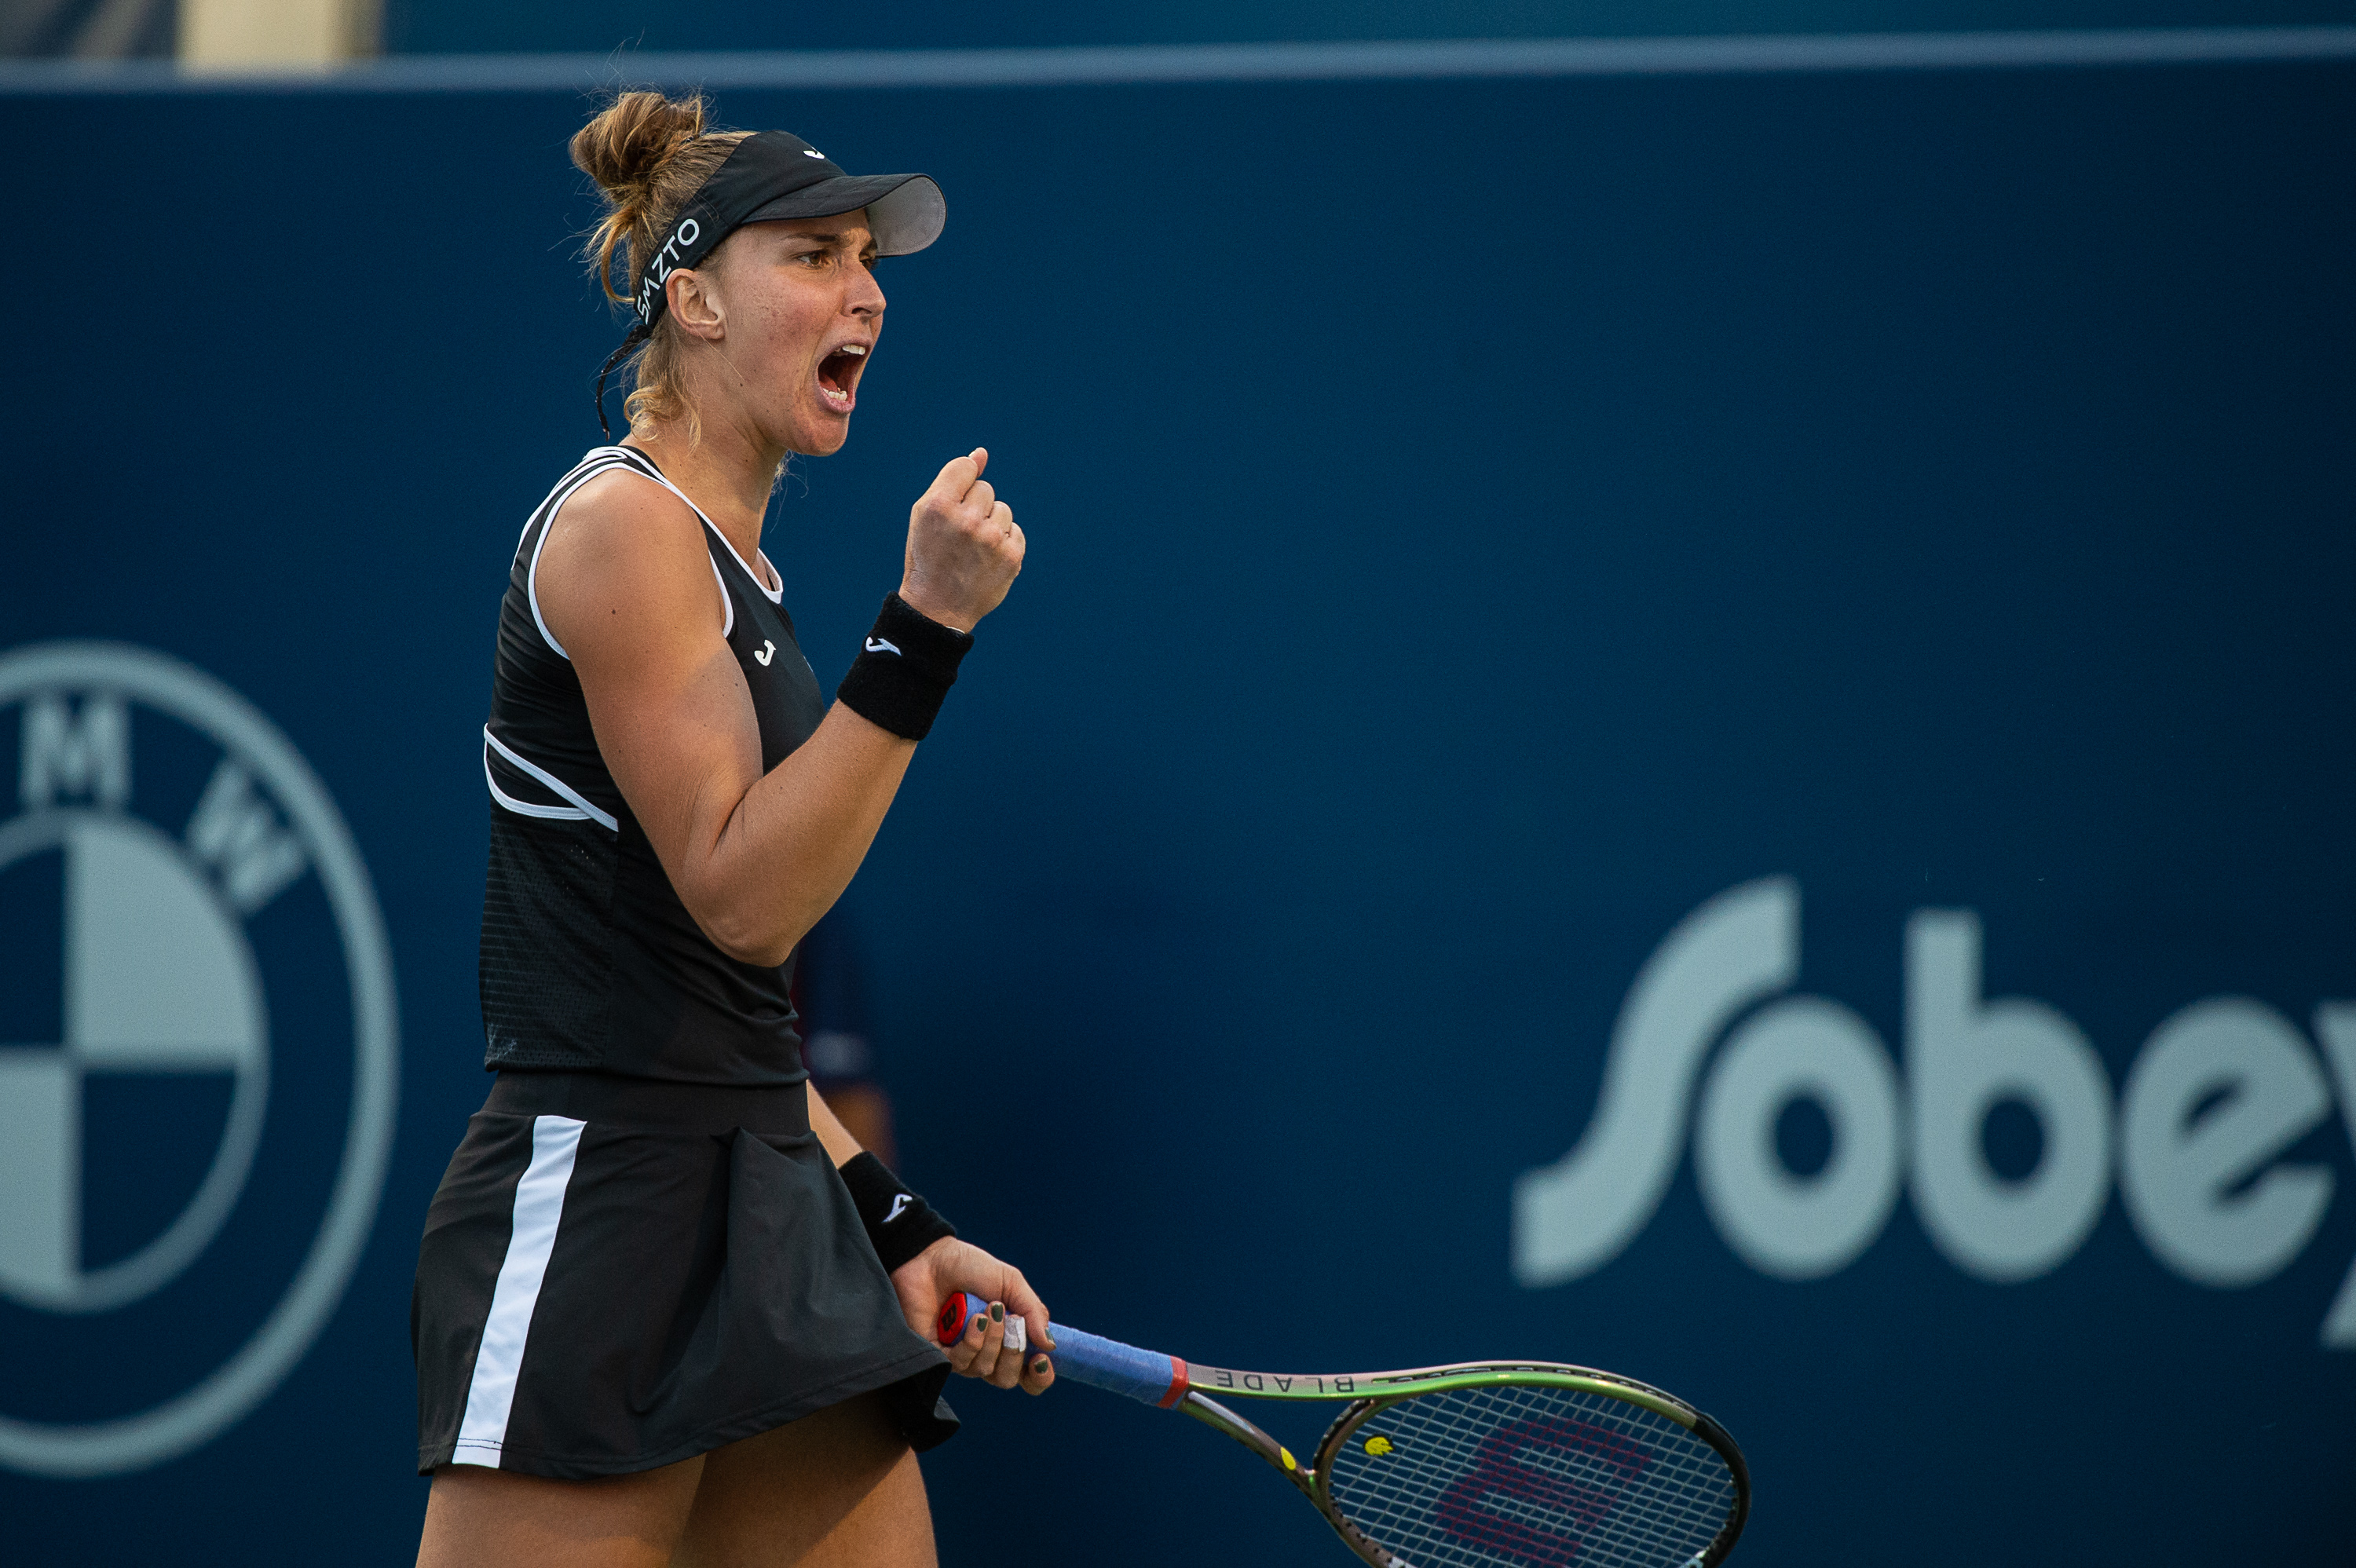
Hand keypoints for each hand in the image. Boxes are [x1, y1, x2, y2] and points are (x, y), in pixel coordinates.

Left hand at [890, 1236, 1055, 1394]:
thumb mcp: (1010, 1283)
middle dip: (1014, 1352)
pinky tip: (973, 1320)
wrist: (931, 1257)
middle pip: (1007, 1378)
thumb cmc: (971, 1268)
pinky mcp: (937, 1354)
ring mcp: (961, 1355)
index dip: (1039, 1377)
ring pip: (985, 1369)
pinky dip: (972, 1342)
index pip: (1028, 1376)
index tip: (1042, 1360)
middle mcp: (985, 1353)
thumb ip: (1032, 1312)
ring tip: (987, 1310)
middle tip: (1011, 1320)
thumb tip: (1050, 1345)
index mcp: (1008, 1339)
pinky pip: (960, 1363)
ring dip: (992, 1340)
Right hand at [897, 448, 1024, 632]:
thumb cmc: (929, 555)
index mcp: (938, 506)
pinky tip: (987, 559)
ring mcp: (991, 539)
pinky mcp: (1011, 556)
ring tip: (973, 549)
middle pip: (986, 489)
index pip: (965, 468)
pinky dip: (1004, 543)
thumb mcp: (926, 514)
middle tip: (959, 535)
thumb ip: (953, 480)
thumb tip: (982, 453)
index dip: (960, 485)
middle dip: (975, 507)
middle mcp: (966, 520)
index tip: (953, 506)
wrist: (937, 607)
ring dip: (991, 524)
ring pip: (1003, 510)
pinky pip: (1016, 531)